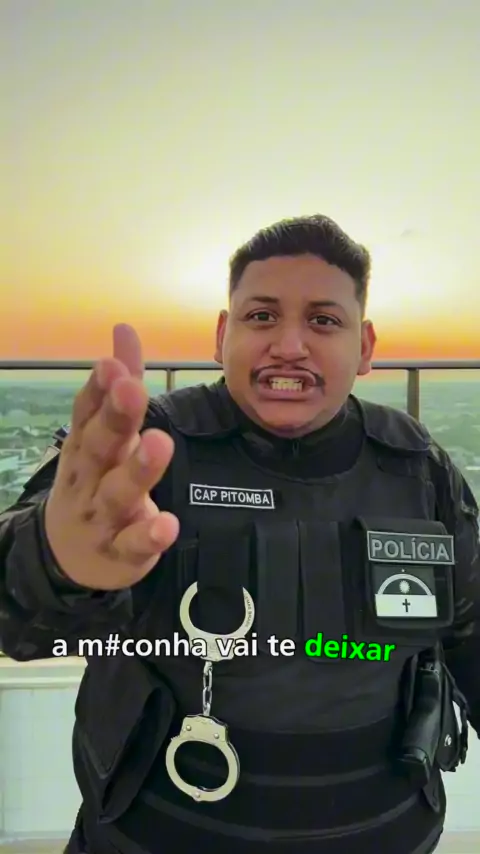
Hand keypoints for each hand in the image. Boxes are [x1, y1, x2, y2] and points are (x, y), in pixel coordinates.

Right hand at [44, 324, 178, 589]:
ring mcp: (101, 516)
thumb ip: (117, 384)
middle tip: (133, 390)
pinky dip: (148, 536)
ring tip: (160, 443)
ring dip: (138, 469)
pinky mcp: (120, 552)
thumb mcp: (100, 434)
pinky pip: (133, 544)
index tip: (111, 366)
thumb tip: (124, 328)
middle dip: (115, 418)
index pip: (86, 414)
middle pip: (100, 447)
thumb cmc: (93, 480)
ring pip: (118, 493)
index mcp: (84, 446)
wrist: (67, 557)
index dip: (98, 390)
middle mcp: (88, 477)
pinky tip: (167, 524)